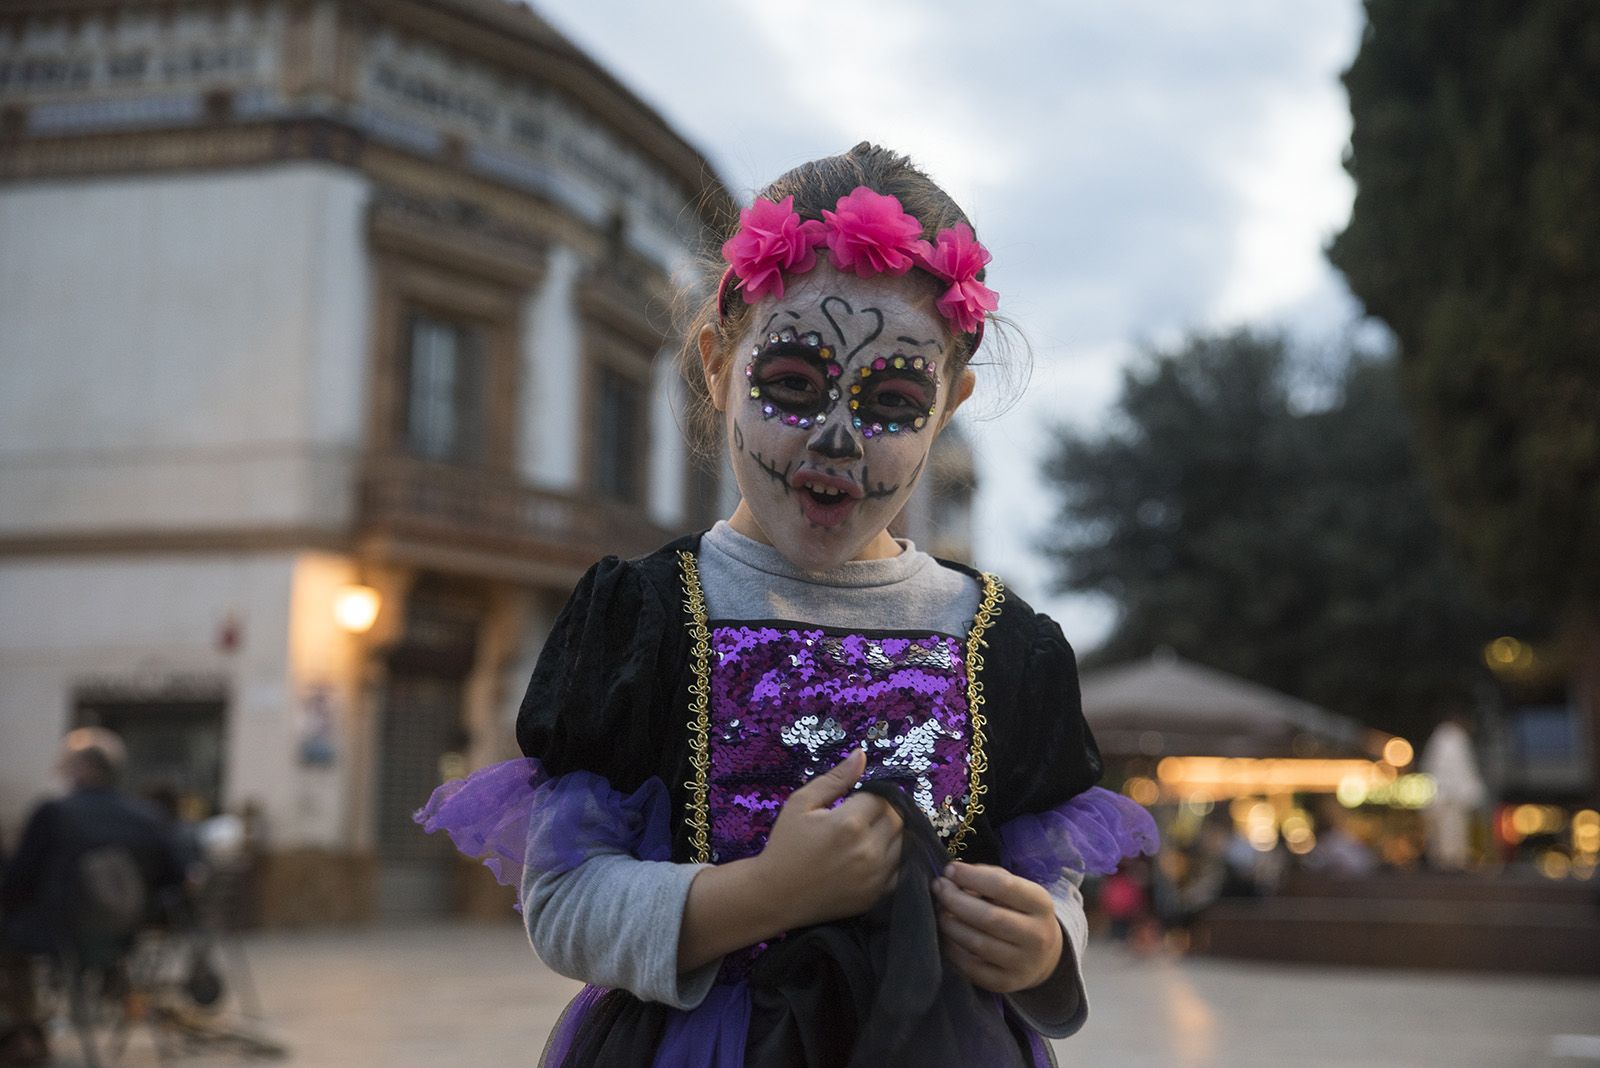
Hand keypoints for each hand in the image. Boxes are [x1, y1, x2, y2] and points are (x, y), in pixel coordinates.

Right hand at [754, 748, 902, 927]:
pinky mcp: (877, 895)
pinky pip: (904, 870)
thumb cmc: (785, 845)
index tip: (857, 801)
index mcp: (849, 823)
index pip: (881, 797)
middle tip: (864, 816)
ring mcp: (876, 876)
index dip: (871, 795)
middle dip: (885, 812)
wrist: (775, 895)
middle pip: (898, 818)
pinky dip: (898, 859)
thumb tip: (862, 754)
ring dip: (894, 834)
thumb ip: (835, 779)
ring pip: (906, 843)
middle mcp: (868, 849)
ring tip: (871, 834)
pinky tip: (879, 855)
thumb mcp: (801, 804)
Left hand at [934, 861, 1062, 992]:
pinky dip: (952, 948)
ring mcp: (1022, 963)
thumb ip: (988, 878)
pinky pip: (970, 967)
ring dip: (950, 924)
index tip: (949, 869)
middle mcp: (1037, 936)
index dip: (972, 876)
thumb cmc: (1019, 911)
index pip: (1004, 886)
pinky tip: (945, 935)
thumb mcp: (1016, 889)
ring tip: (940, 911)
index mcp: (1041, 904)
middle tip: (938, 888)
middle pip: (989, 917)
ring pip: (977, 943)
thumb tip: (953, 876)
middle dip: (956, 900)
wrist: (1042, 955)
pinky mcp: (1005, 983)